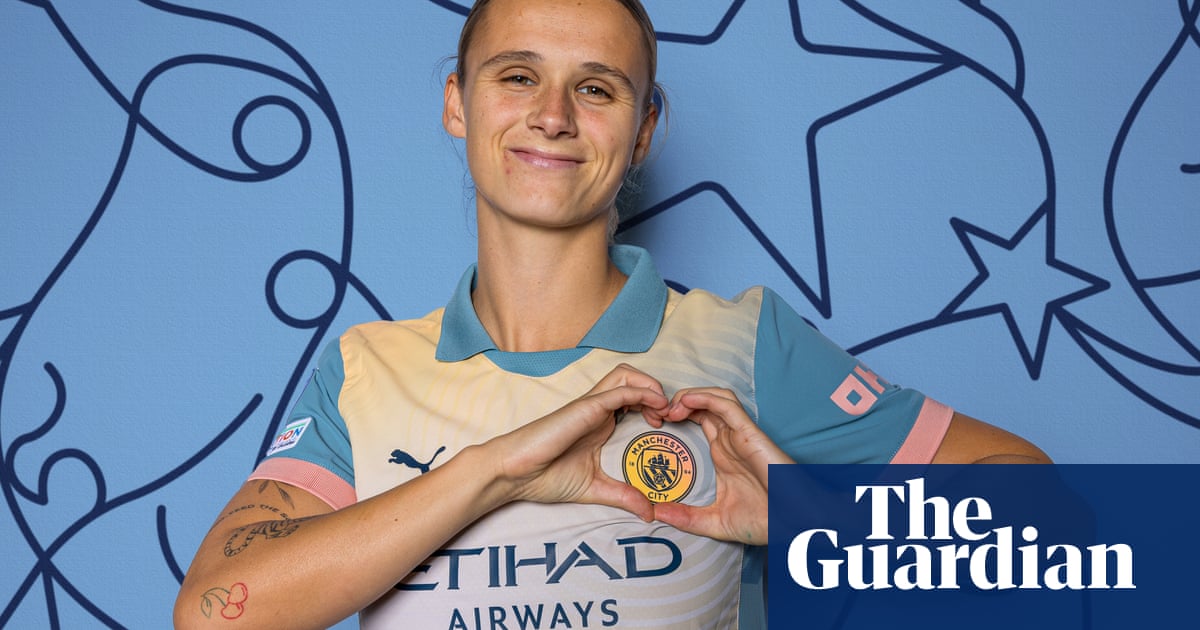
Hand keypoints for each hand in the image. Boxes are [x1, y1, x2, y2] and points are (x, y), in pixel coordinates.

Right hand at [485, 364, 669, 520]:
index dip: (654, 405)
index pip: (632, 397)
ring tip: (662, 410)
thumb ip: (623, 497)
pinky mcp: (585, 408)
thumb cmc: (545, 477)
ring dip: (651, 386)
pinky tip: (656, 408)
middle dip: (656, 390)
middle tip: (668, 417)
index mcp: (600, 422)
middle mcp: (597, 409)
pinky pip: (618, 390)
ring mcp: (591, 406)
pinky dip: (641, 393)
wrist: (514, 474)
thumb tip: (650, 513)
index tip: (666, 428)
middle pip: (632, 377)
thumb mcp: (595, 489)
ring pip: (626, 374)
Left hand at [647, 388, 793, 544]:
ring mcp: (740, 434)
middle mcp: (730, 439)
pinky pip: (727, 406)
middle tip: (654, 412)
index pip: (697, 420)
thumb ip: (686, 517)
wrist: (793, 525)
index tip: (653, 423)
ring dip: (689, 395)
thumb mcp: (714, 522)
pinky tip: (686, 402)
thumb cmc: (764, 522)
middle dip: (676, 401)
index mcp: (722, 453)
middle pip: (701, 404)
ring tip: (668, 407)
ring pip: (714, 398)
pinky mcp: (750, 433)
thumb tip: (654, 513)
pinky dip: (706, 398)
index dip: (675, 415)